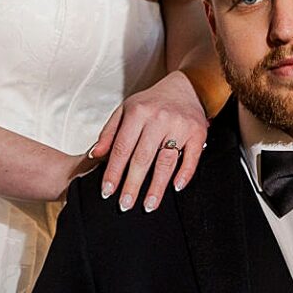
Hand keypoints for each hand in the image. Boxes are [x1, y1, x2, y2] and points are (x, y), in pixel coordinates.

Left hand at [91, 71, 208, 212]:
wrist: (186, 87)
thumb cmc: (151, 102)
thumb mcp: (126, 110)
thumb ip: (109, 133)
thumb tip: (94, 155)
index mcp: (137, 112)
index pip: (122, 148)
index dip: (113, 172)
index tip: (107, 192)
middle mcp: (158, 119)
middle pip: (142, 158)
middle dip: (132, 185)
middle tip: (124, 205)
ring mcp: (179, 126)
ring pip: (166, 162)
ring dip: (157, 187)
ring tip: (148, 205)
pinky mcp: (198, 132)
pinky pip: (192, 158)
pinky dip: (185, 174)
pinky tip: (176, 188)